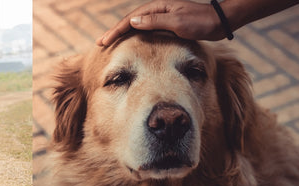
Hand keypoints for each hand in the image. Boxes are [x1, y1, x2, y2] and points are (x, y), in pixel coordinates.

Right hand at [96, 0, 225, 45]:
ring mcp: (161, 17)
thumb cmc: (200, 22)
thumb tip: (132, 23)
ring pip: (135, 26)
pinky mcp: (166, 24)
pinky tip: (130, 42)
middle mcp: (157, 10)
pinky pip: (144, 30)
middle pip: (129, 21)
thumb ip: (154, 22)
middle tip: (100, 43)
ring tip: (110, 43)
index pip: (130, 20)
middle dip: (114, 32)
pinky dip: (133, 36)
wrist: (219, 22)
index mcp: (157, 8)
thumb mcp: (177, 22)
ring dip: (122, 34)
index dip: (115, 31)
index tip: (104, 41)